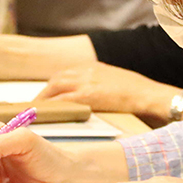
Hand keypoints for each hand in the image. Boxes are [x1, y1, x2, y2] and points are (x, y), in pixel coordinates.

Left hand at [36, 62, 178, 123]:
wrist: (148, 94)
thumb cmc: (137, 92)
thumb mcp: (116, 81)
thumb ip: (100, 84)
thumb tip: (91, 96)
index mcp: (93, 67)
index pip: (66, 74)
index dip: (54, 86)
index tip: (46, 97)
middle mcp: (87, 71)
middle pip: (57, 80)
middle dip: (44, 93)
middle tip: (35, 107)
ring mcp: (86, 81)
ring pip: (55, 87)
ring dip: (43, 100)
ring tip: (36, 113)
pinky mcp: (88, 95)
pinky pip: (63, 100)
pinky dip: (52, 107)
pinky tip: (45, 115)